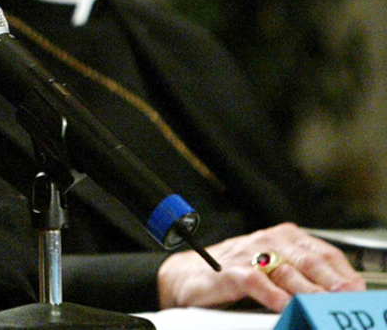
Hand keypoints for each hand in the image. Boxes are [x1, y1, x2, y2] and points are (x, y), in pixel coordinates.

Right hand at [158, 222, 365, 311]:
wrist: (187, 274)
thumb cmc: (233, 272)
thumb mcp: (271, 267)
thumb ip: (300, 275)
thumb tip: (338, 292)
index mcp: (281, 237)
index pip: (321, 251)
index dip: (341, 271)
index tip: (356, 289)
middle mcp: (267, 241)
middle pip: (307, 260)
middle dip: (331, 281)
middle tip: (346, 297)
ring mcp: (247, 255)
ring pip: (286, 272)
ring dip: (308, 292)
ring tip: (323, 306)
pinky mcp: (229, 271)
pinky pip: (255, 281)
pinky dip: (272, 294)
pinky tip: (285, 306)